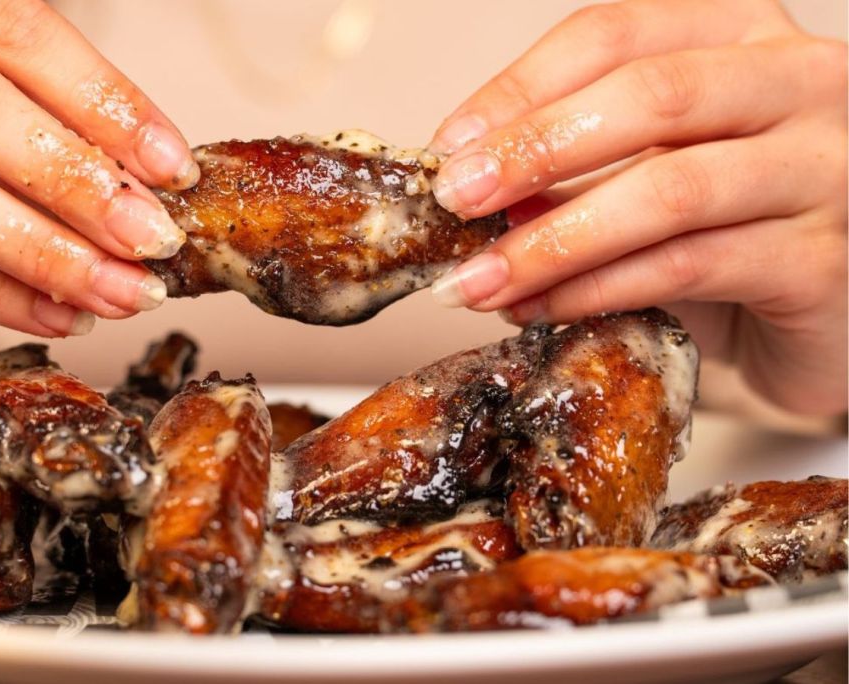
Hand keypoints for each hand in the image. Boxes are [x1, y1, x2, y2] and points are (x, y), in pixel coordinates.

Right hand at [0, 0, 198, 336]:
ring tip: (127, 293)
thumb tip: (151, 169)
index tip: (175, 168)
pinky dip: (2, 297)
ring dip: (53, 259)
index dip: (109, 108)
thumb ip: (55, 89)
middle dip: (84, 190)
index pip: (27, 42)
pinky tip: (68, 316)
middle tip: (155, 241)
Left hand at [427, 0, 846, 414]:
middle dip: (533, 151)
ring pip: (668, 189)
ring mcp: (823, 168)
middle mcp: (798, 83)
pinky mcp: (823, 259)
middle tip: (455, 200)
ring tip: (480, 280)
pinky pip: (689, 267)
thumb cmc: (735, 230)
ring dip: (553, 239)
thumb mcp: (653, 175)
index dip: (519, 89)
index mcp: (742, 38)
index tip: (450, 147)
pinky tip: (543, 307)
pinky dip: (599, 289)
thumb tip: (476, 181)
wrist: (828, 312)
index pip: (614, 35)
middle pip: (648, 95)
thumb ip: (581, 168)